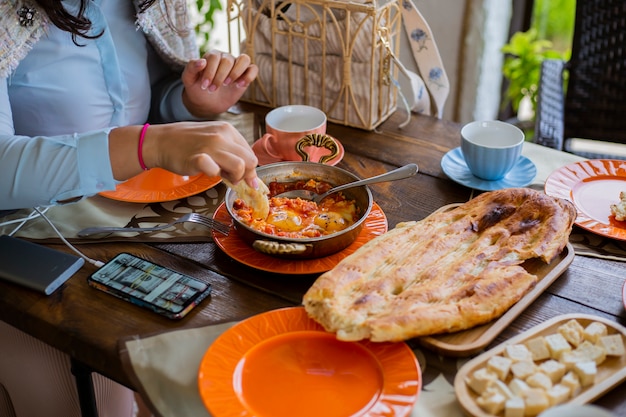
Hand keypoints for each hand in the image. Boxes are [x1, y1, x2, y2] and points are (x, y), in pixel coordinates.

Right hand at [109, 121, 258, 186]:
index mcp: (228, 130)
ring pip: (239, 166)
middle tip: (232, 178)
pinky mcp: (197, 158)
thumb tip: (251, 177)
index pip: (251, 153)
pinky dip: (214, 175)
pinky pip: (215, 170)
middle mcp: (222, 135)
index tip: (242, 177)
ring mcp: (210, 146)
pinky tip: (209, 173)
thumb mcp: (214, 140)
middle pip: (250, 161)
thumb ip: (232, 153)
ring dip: (234, 177)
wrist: (161, 141)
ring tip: (222, 176)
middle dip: (245, 175)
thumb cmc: (188, 143)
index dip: (249, 169)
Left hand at [181, 50, 257, 116]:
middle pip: (228, 60)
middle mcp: (226, 58)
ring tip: (228, 84)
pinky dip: (249, 76)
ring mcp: (237, 66)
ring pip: (244, 59)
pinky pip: (253, 69)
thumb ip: (191, 68)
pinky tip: (239, 85)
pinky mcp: (246, 75)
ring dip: (236, 73)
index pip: (214, 57)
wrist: (207, 103)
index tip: (204, 86)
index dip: (210, 71)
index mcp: (212, 56)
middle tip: (213, 90)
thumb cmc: (198, 89)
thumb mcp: (188, 80)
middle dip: (220, 77)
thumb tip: (202, 61)